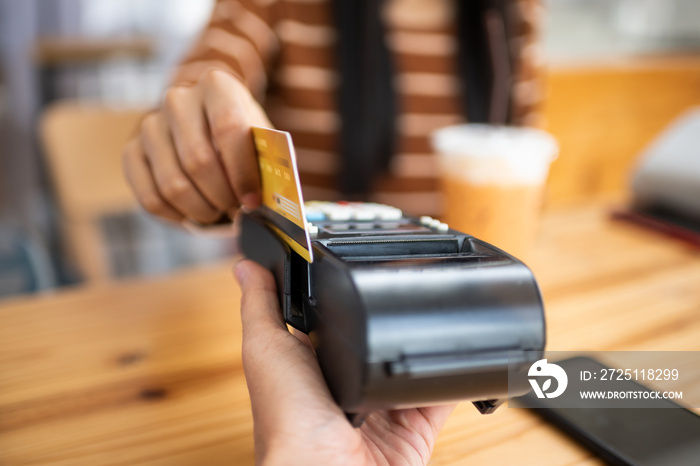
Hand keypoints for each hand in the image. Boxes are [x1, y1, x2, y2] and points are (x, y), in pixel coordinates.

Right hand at [123, 69, 270, 223]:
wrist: (207, 128)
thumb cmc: (242, 140)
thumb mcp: (261, 142)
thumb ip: (266, 164)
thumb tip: (270, 201)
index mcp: (217, 85)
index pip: (228, 129)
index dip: (242, 172)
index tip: (252, 201)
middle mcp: (178, 99)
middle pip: (198, 161)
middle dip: (222, 196)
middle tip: (236, 211)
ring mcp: (150, 124)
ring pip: (173, 185)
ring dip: (201, 210)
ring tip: (218, 213)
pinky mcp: (132, 151)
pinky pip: (150, 198)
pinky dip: (176, 216)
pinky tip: (193, 214)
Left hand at [234, 260, 454, 465]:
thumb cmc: (286, 421)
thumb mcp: (266, 349)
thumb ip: (262, 306)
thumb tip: (246, 265)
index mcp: (311, 366)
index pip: (331, 323)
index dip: (344, 300)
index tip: (358, 268)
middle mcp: (345, 387)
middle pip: (374, 343)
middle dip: (390, 321)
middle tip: (408, 286)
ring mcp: (381, 408)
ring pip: (410, 365)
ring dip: (422, 345)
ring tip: (435, 314)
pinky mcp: (413, 426)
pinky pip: (440, 396)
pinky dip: (451, 379)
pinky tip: (457, 354)